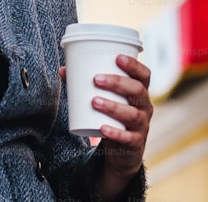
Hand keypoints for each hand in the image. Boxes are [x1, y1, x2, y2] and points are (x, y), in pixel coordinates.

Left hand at [60, 57, 152, 195]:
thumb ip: (85, 85)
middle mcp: (144, 107)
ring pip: (132, 114)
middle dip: (117, 83)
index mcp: (139, 92)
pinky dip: (115, 133)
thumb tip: (63, 70)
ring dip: (113, 106)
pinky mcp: (135, 143)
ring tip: (94, 101)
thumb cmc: (112, 115)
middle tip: (96, 79)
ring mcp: (142, 125)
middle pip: (137, 91)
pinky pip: (128, 138)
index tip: (118, 57)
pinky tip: (102, 128)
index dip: (134, 65)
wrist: (123, 149)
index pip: (144, 75)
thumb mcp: (105, 98)